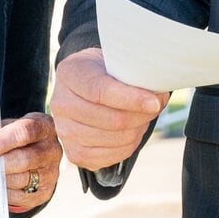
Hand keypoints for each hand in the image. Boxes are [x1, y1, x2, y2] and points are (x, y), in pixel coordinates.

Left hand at [0, 111, 61, 212]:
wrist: (42, 152)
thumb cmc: (20, 137)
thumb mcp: (11, 126)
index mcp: (43, 127)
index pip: (23, 132)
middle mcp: (51, 150)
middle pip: (23, 160)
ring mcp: (51, 173)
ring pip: (21, 180)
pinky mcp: (45, 192)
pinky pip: (20, 197)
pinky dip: (3, 192)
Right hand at [49, 48, 166, 170]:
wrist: (85, 87)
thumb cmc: (105, 71)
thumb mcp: (114, 60)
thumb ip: (133, 74)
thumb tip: (158, 97)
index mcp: (68, 74)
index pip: (100, 91)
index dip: (131, 99)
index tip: (155, 101)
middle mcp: (60, 104)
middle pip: (111, 119)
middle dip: (142, 116)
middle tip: (155, 106)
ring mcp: (64, 131)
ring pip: (114, 139)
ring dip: (137, 130)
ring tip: (142, 117)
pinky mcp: (74, 153)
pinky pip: (111, 157)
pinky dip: (129, 146)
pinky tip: (132, 132)